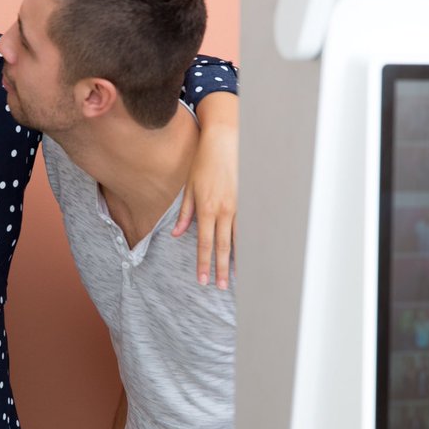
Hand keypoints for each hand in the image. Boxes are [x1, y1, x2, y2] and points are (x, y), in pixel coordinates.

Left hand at [173, 121, 236, 288]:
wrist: (225, 141)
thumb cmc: (204, 163)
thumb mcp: (189, 187)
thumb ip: (185, 213)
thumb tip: (178, 234)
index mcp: (206, 208)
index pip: (205, 243)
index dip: (204, 263)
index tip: (203, 280)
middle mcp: (224, 210)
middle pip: (223, 246)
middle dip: (221, 268)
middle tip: (220, 287)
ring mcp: (239, 205)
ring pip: (240, 239)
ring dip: (238, 259)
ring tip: (237, 278)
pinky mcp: (249, 199)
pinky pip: (248, 225)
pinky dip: (249, 241)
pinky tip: (250, 253)